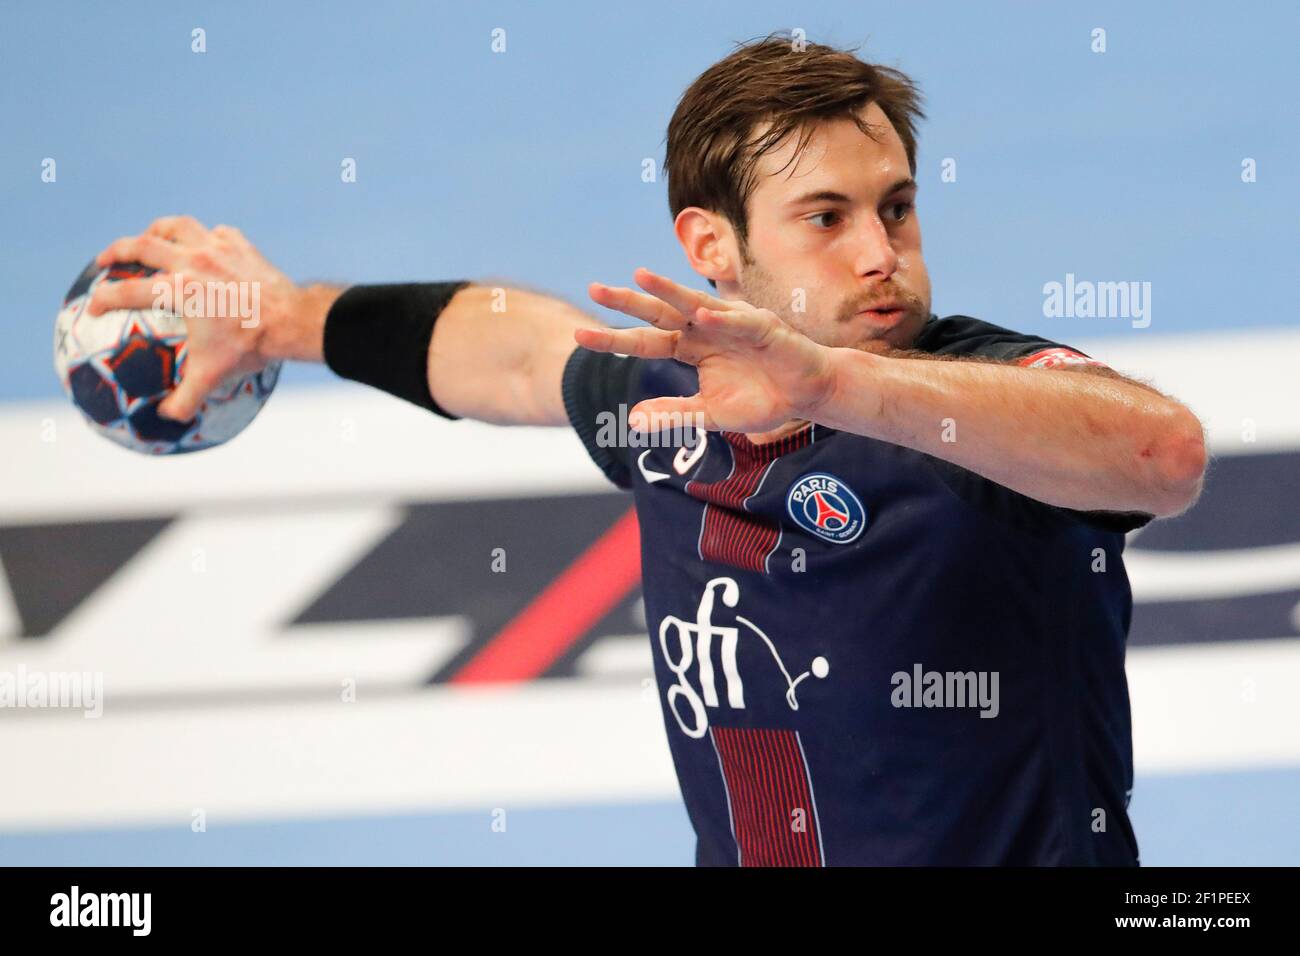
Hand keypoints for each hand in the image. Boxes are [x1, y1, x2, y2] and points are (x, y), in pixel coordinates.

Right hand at [87, 216, 309, 420]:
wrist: (293, 321)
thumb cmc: (251, 346)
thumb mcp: (213, 376)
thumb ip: (185, 398)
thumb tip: (168, 417)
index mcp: (178, 290)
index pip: (128, 291)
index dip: (105, 298)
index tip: (92, 305)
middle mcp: (194, 261)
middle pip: (143, 245)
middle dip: (118, 251)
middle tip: (105, 260)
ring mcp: (219, 248)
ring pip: (178, 226)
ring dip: (158, 230)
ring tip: (150, 237)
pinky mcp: (242, 246)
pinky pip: (217, 233)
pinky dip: (206, 236)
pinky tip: (205, 245)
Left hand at [578, 268, 837, 432]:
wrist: (808, 394)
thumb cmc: (761, 400)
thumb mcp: (711, 415)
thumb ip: (675, 414)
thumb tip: (634, 420)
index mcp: (690, 349)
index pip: (645, 342)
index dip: (615, 339)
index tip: (581, 335)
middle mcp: (704, 330)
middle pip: (659, 313)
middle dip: (629, 301)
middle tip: (595, 289)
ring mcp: (731, 324)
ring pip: (693, 303)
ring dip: (669, 290)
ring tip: (641, 277)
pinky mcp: (761, 326)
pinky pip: (736, 322)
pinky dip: (719, 319)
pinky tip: (700, 316)